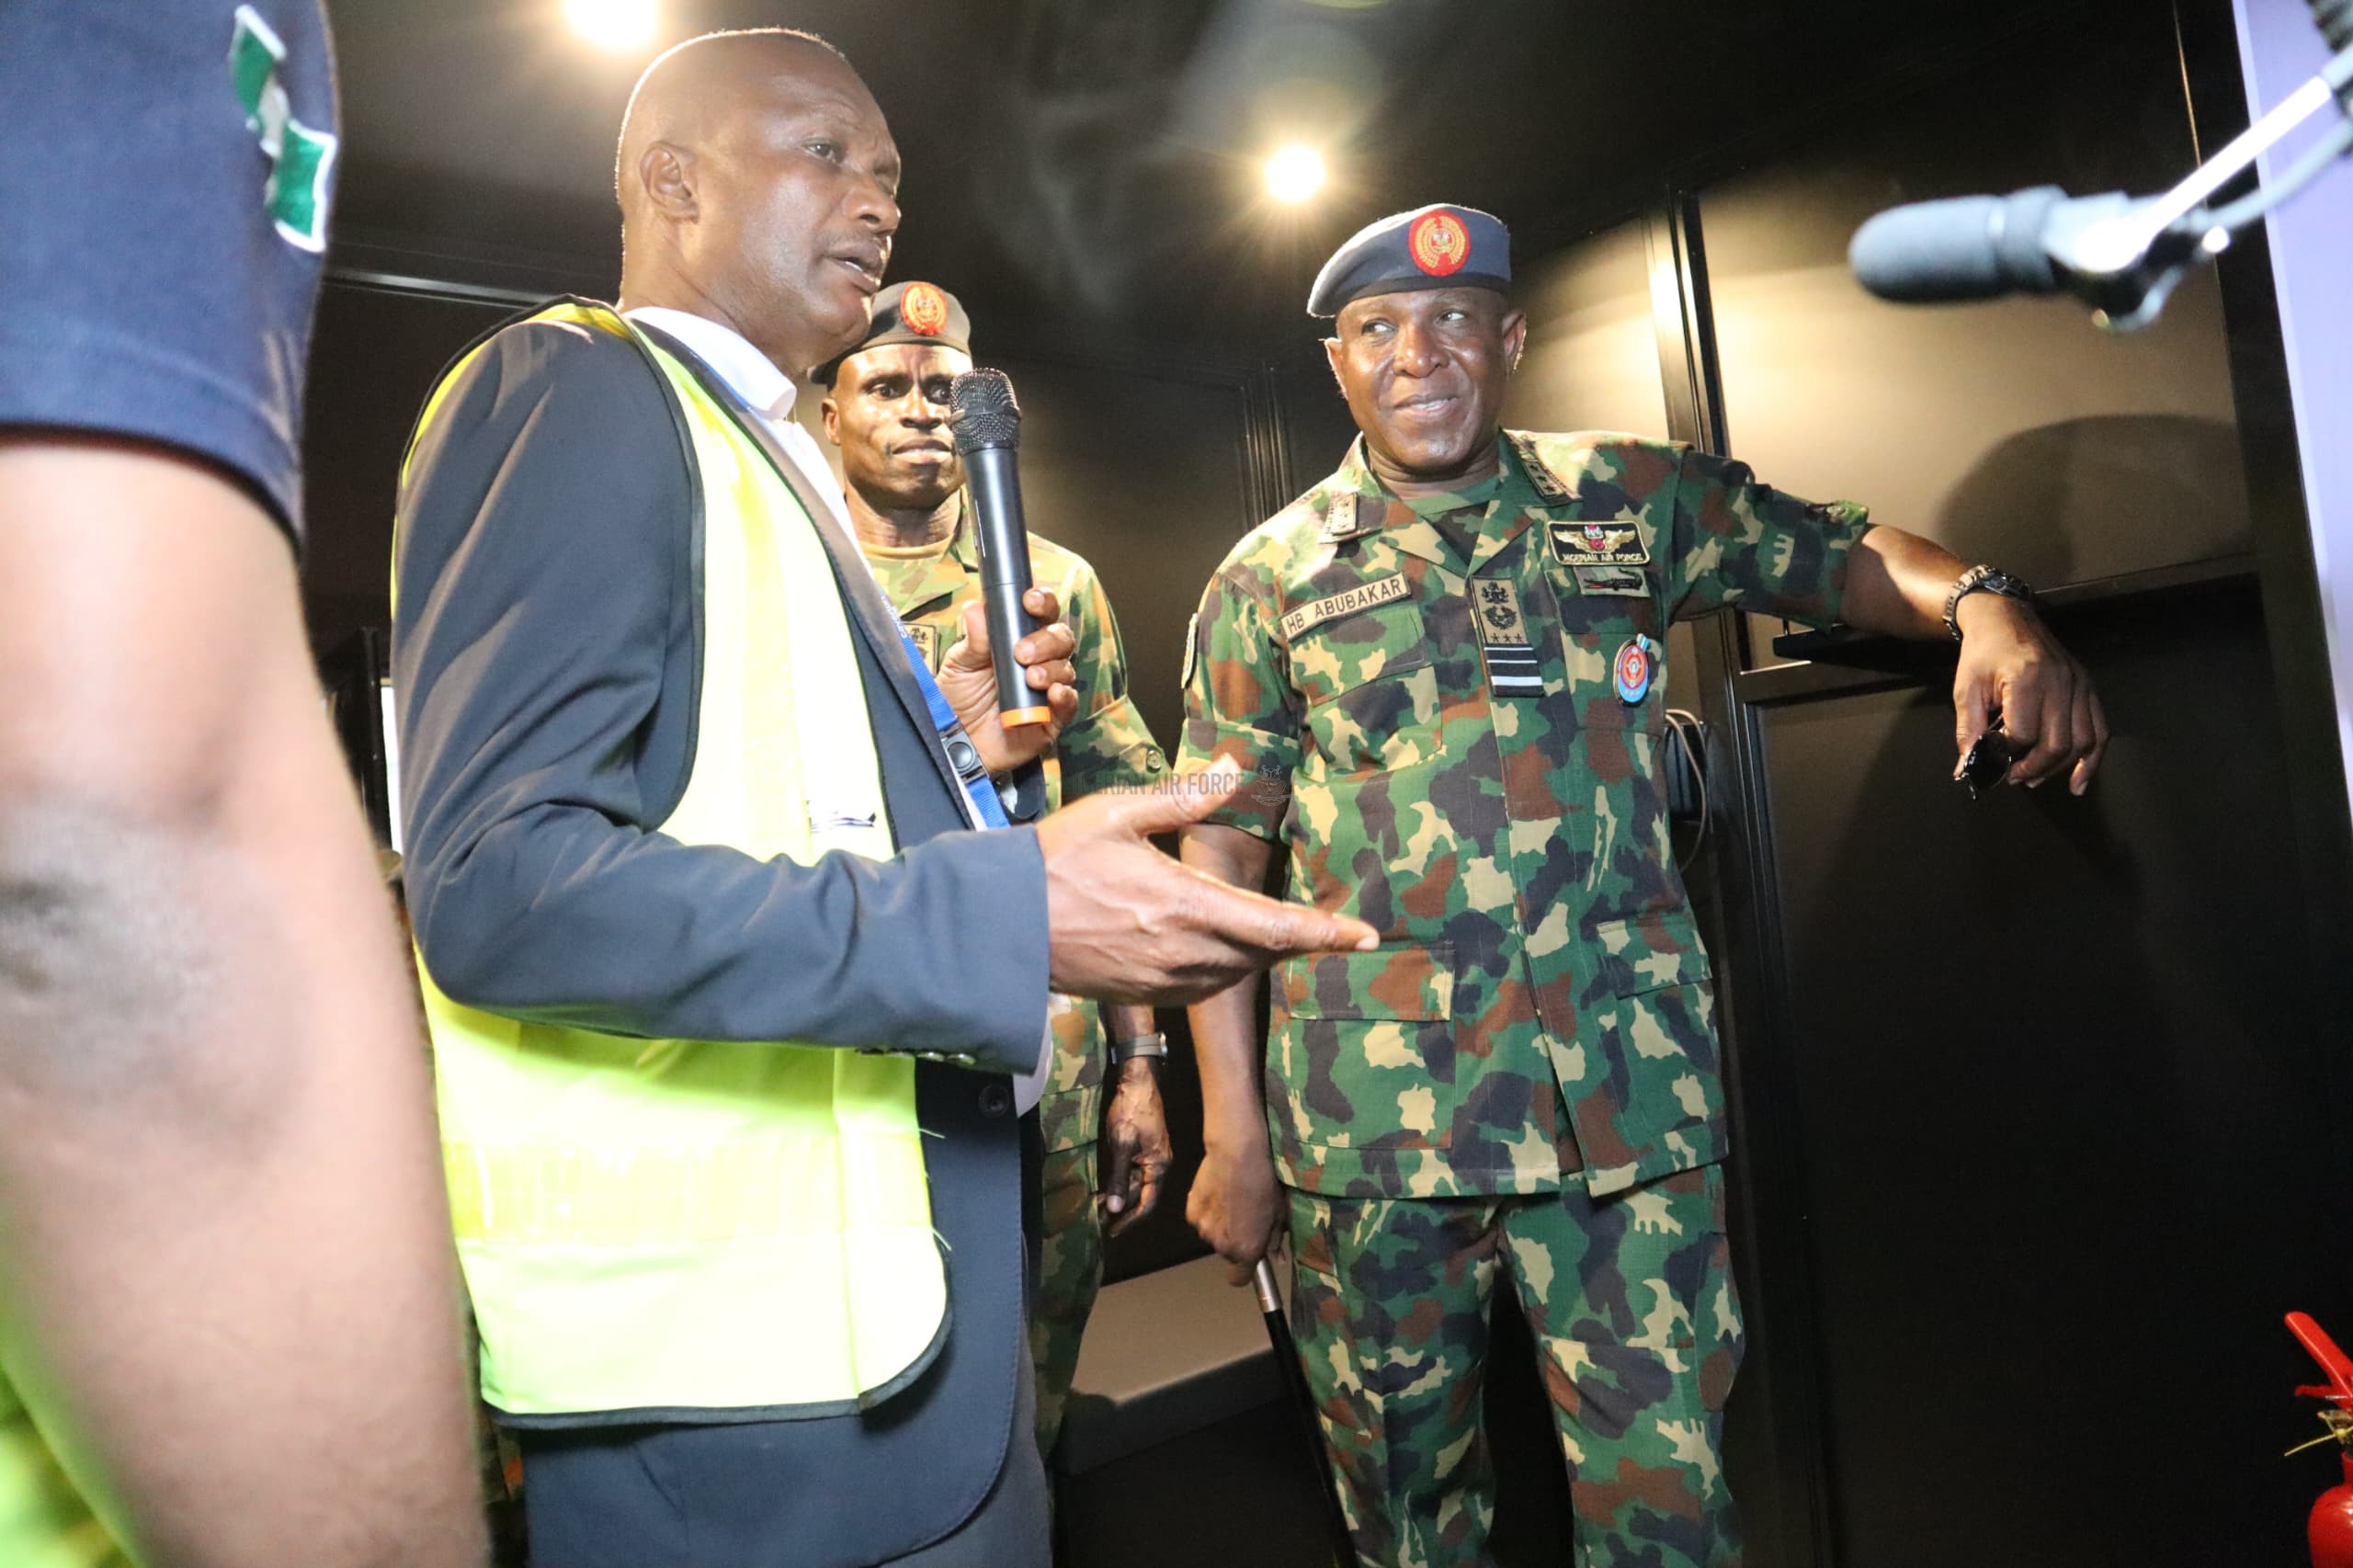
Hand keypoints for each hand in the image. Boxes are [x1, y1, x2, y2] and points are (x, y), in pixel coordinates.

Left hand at [936, 587, 1078, 773]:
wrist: (954, 740)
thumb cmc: (958, 698)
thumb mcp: (960, 664)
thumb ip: (974, 639)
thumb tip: (975, 606)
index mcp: (1018, 639)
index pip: (1040, 613)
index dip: (1042, 602)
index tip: (1029, 601)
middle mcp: (1038, 660)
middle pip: (1060, 638)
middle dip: (1046, 641)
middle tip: (1022, 653)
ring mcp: (1047, 689)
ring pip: (1066, 668)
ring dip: (1051, 669)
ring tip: (1030, 678)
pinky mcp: (1052, 718)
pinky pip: (1070, 703)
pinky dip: (1066, 696)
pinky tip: (1053, 693)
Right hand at [1036, 772, 1377, 1004]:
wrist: (1002, 925)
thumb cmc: (1056, 861)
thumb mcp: (1118, 814)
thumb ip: (1184, 797)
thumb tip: (1234, 767)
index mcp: (1184, 905)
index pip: (1274, 927)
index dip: (1324, 933)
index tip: (1364, 936)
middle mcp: (1181, 951)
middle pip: (1262, 953)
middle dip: (1295, 939)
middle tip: (1323, 925)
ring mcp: (1162, 980)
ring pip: (1235, 973)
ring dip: (1259, 952)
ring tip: (1272, 931)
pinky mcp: (1144, 996)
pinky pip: (1202, 987)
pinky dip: (1223, 968)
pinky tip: (1217, 946)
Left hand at [1098, 1058, 1172, 1236]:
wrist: (1139, 1082)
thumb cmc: (1131, 1111)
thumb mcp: (1122, 1144)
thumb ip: (1119, 1178)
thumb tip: (1115, 1208)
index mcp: (1158, 1166)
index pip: (1147, 1203)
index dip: (1130, 1220)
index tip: (1112, 1231)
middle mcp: (1158, 1165)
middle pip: (1142, 1196)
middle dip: (1122, 1212)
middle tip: (1101, 1223)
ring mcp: (1152, 1157)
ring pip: (1137, 1186)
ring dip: (1120, 1199)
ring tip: (1100, 1211)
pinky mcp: (1143, 1149)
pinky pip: (1133, 1174)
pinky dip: (1120, 1185)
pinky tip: (1107, 1191)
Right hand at [1187, 1135, 1285, 1285]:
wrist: (1237, 1153)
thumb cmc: (1264, 1182)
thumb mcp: (1279, 1213)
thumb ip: (1275, 1241)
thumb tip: (1276, 1258)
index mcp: (1244, 1250)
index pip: (1238, 1279)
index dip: (1245, 1271)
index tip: (1251, 1257)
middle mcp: (1220, 1245)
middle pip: (1226, 1253)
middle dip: (1235, 1240)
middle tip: (1245, 1217)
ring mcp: (1202, 1228)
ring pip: (1213, 1235)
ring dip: (1220, 1225)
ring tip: (1231, 1201)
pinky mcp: (1190, 1210)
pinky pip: (1201, 1218)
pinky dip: (1208, 1211)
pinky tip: (1218, 1192)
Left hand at [1952, 595, 2108, 794]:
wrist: (2004, 617)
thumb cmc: (1983, 651)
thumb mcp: (1966, 689)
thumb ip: (1968, 730)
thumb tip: (1967, 767)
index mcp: (2027, 680)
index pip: (2023, 735)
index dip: (2006, 754)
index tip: (1992, 759)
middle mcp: (2060, 682)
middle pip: (2057, 743)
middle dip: (2034, 769)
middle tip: (2013, 778)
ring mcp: (2078, 684)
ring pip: (2083, 741)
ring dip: (2060, 768)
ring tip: (2035, 779)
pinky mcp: (2086, 686)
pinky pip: (2100, 728)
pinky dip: (2092, 757)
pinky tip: (2078, 779)